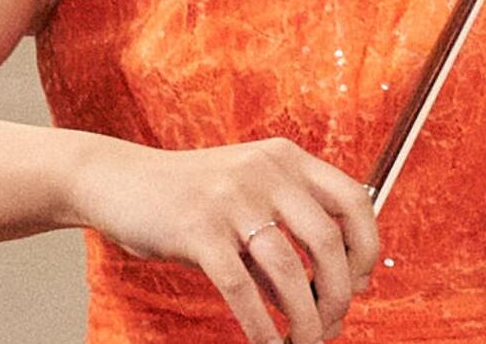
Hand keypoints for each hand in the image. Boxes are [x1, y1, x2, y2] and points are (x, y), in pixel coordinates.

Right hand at [69, 136, 381, 343]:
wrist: (118, 180)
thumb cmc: (190, 197)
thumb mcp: (246, 202)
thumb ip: (287, 240)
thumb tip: (334, 294)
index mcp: (286, 160)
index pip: (353, 200)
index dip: (366, 247)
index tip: (361, 282)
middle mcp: (266, 172)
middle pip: (328, 240)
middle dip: (339, 294)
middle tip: (332, 325)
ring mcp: (231, 200)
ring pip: (289, 270)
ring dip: (304, 318)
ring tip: (303, 343)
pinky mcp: (198, 230)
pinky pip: (241, 287)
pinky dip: (260, 324)